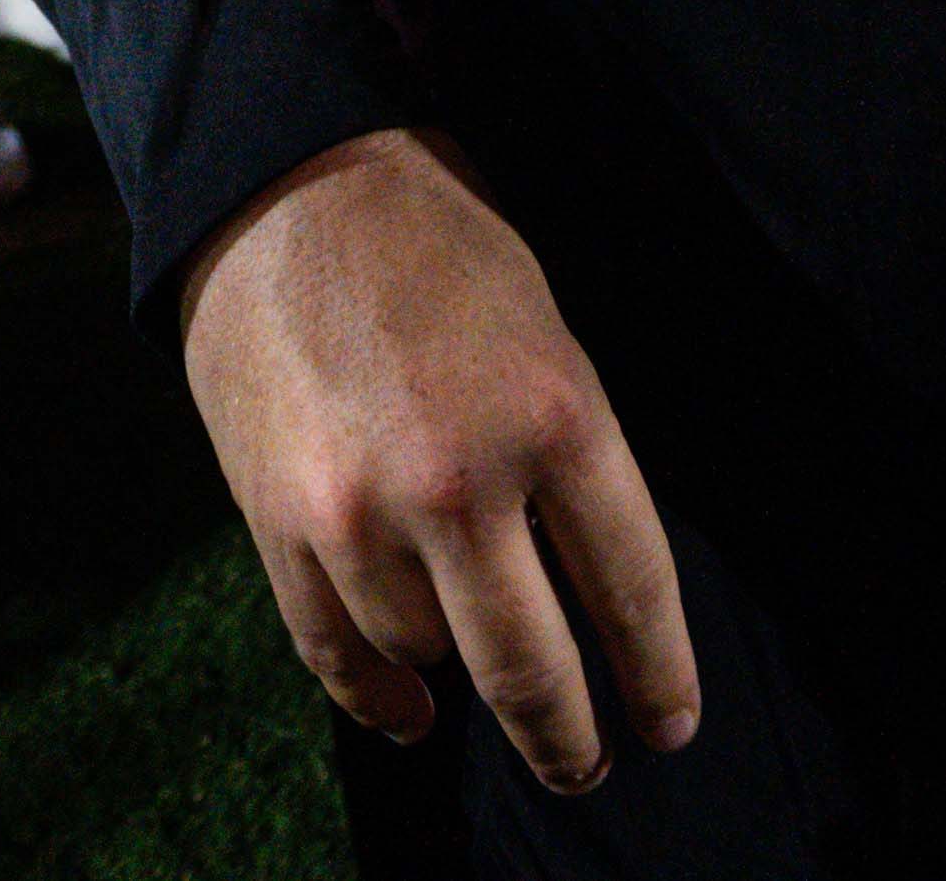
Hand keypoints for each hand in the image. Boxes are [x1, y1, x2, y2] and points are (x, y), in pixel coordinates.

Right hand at [179, 129, 698, 794]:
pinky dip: (380, 698)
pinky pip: (337, 653)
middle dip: (569, 739)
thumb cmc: (439, 245)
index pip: (632, 590)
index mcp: (556, 417)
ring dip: (460, 668)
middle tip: (587, 764)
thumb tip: (585, 592)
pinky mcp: (277, 524)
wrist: (285, 181)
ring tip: (479, 657)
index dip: (658, 675)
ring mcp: (359, 513)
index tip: (669, 726)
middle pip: (533, 668)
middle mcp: (461, 482)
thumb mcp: (546, 334)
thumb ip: (569, 464)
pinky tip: (414, 713)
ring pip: (430, 658)